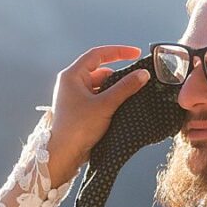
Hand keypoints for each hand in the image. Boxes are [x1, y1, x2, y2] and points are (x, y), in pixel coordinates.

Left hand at [44, 45, 151, 187]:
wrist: (64, 154)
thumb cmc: (78, 128)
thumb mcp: (105, 105)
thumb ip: (125, 87)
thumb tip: (142, 74)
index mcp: (72, 76)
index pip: (98, 55)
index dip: (118, 52)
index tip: (136, 53)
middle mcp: (72, 84)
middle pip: (100, 71)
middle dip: (119, 75)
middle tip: (138, 79)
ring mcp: (75, 98)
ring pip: (100, 86)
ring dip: (116, 89)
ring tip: (133, 94)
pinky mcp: (80, 110)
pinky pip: (98, 99)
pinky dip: (111, 100)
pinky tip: (123, 105)